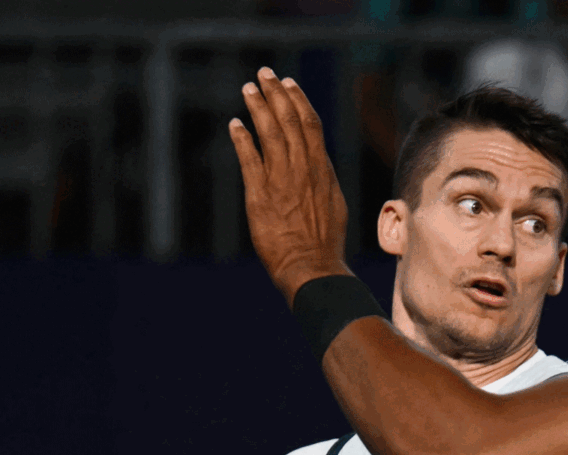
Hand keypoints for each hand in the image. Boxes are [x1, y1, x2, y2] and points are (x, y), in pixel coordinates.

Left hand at [229, 67, 351, 304]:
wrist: (313, 268)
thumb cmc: (324, 245)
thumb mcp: (332, 206)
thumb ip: (322, 181)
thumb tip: (318, 166)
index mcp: (322, 170)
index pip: (310, 125)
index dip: (298, 101)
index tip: (289, 84)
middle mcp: (303, 170)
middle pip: (289, 121)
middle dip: (276, 94)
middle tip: (264, 74)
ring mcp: (282, 181)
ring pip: (270, 133)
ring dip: (258, 108)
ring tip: (248, 89)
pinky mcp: (260, 196)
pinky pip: (250, 159)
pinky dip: (242, 139)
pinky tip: (235, 124)